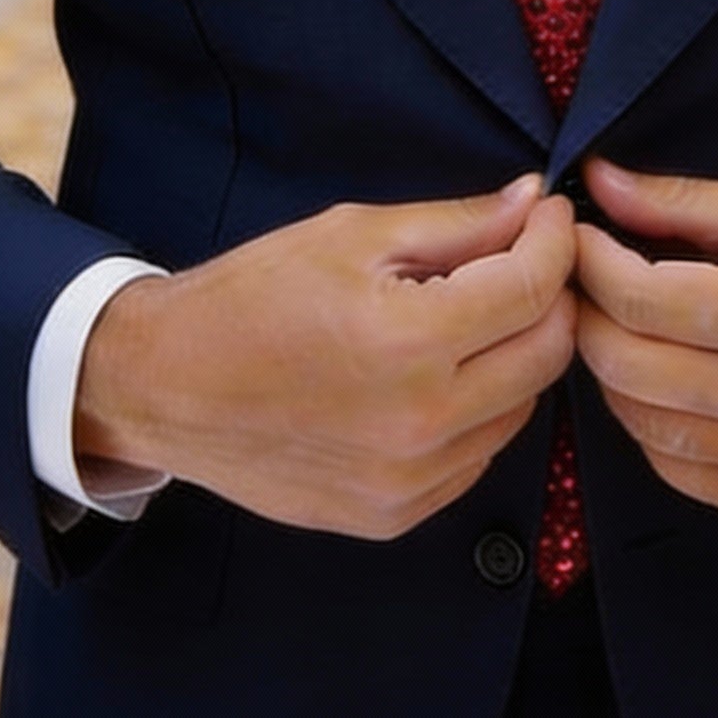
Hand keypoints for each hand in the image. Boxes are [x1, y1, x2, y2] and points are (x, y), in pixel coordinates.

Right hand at [73, 175, 576, 538]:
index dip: (554, 242)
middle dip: (549, 297)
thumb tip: (533, 202)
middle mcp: (419, 423)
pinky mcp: (394, 515)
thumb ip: (456, 224)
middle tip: (522, 261)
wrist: (163, 387)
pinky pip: (477, 455)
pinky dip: (478, 411)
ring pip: (522, 409)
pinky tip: (436, 376)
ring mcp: (409, 481)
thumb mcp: (352, 236)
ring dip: (516, 356)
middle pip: (547, 354)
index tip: (549, 217)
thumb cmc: (250, 299)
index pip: (532, 289)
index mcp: (408, 342)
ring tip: (470, 318)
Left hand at [571, 159, 717, 521]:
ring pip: (642, 425)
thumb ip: (688, 203)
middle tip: (586, 281)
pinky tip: (663, 389)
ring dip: (614, 374)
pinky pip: (685, 473)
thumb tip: (601, 182)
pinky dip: (655, 431)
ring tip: (623, 330)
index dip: (588, 260)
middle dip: (587, 314)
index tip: (578, 236)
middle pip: (622, 364)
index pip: (633, 295)